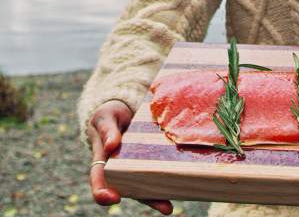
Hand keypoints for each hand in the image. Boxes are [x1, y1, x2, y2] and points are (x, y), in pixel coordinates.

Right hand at [87, 100, 173, 214]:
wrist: (123, 109)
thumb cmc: (109, 115)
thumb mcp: (105, 118)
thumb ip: (107, 131)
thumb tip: (111, 146)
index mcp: (103, 160)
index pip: (99, 179)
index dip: (102, 192)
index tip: (112, 198)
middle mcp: (121, 168)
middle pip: (131, 188)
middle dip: (148, 200)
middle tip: (165, 208)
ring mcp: (137, 165)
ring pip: (147, 184)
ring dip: (160, 196)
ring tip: (172, 206)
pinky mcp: (151, 158)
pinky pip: (159, 168)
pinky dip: (169, 176)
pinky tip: (183, 180)